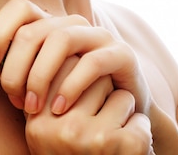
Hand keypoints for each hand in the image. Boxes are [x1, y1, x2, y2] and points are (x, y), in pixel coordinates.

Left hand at [0, 0, 154, 153]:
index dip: (0, 30)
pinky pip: (91, 62)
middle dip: (17, 67)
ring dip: (40, 76)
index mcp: (50, 23)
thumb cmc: (66, 93)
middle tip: (14, 97)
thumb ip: (1, 62)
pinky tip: (59, 108)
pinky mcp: (120, 54)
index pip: (19, 6)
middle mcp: (72, 23)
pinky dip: (71, 86)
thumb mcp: (28, 78)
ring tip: (33, 107)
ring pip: (60, 41)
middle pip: (34, 30)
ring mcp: (98, 35)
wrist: (116, 114)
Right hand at [26, 70, 152, 154]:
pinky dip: (141, 131)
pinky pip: (137, 118)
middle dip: (103, 89)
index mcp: (36, 118)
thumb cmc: (75, 154)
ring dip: (123, 110)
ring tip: (112, 131)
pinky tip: (128, 147)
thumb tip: (47, 34)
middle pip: (91, 77)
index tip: (83, 94)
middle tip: (100, 115)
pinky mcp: (111, 146)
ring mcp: (82, 137)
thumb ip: (45, 86)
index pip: (64, 66)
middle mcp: (54, 126)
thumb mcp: (49, 125)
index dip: (82, 74)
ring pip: (117, 94)